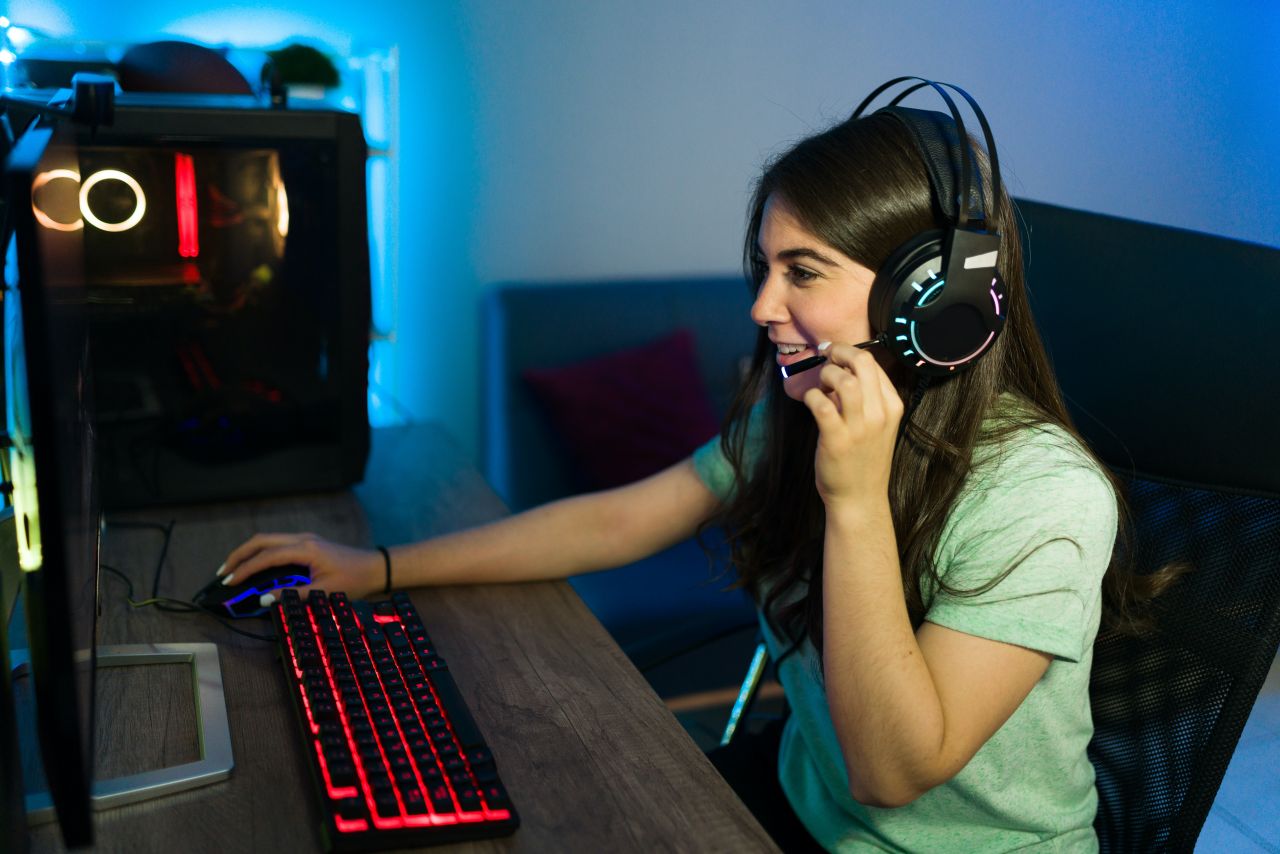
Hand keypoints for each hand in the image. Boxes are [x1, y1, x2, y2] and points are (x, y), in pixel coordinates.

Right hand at [216, 533, 386, 599]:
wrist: (375, 568)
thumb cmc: (354, 580)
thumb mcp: (323, 592)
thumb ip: (292, 594)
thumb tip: (264, 599)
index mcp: (305, 549)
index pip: (267, 556)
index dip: (246, 569)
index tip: (230, 582)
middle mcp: (303, 539)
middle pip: (262, 540)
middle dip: (239, 555)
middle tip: (223, 573)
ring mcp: (305, 539)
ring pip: (268, 540)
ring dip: (249, 553)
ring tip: (234, 570)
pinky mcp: (308, 544)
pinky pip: (278, 544)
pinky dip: (262, 553)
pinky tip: (255, 567)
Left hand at [802, 343, 903, 507]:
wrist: (860, 498)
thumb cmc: (864, 459)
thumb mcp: (878, 424)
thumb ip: (867, 397)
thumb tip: (842, 369)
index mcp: (892, 406)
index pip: (874, 363)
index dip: (850, 352)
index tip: (835, 354)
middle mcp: (879, 414)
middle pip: (862, 363)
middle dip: (838, 352)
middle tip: (825, 358)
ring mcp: (859, 427)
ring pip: (843, 380)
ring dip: (825, 375)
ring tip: (820, 385)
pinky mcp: (836, 439)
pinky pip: (821, 403)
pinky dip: (811, 395)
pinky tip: (811, 401)